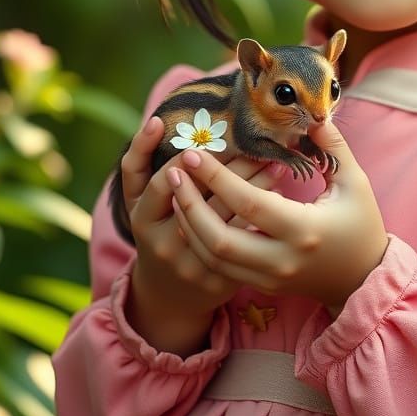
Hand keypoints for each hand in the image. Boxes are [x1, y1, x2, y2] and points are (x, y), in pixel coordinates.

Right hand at [120, 116, 285, 352]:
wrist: (166, 296)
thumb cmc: (155, 228)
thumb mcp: (137, 198)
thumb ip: (141, 159)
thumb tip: (158, 120)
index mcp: (142, 221)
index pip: (163, 182)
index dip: (188, 159)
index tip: (215, 135)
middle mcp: (164, 246)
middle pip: (203, 198)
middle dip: (232, 167)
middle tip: (257, 142)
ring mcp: (193, 267)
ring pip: (229, 218)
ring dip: (255, 185)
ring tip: (276, 161)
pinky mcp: (219, 282)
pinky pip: (247, 241)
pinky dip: (263, 214)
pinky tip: (279, 193)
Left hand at [170, 121, 389, 314]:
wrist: (362, 278)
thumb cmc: (361, 223)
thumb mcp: (354, 182)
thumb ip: (332, 147)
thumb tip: (313, 114)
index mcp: (305, 230)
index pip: (249, 203)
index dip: (217, 178)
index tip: (194, 153)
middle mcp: (282, 259)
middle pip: (219, 240)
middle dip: (190, 205)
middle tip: (173, 172)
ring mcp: (270, 277)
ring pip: (213, 259)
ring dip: (188, 224)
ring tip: (173, 190)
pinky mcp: (262, 286)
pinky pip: (219, 269)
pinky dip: (199, 242)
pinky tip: (188, 215)